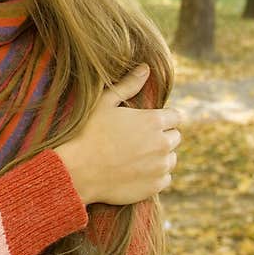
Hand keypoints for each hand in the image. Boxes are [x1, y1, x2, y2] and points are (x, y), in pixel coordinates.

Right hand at [54, 64, 180, 205]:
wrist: (77, 171)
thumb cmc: (88, 134)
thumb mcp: (104, 103)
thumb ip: (128, 85)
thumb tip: (145, 68)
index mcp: (154, 121)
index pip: (176, 116)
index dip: (163, 118)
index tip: (148, 122)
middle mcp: (163, 144)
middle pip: (175, 137)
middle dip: (162, 136)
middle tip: (138, 140)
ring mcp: (160, 167)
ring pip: (171, 158)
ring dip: (159, 156)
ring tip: (135, 156)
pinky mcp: (155, 186)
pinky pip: (164, 178)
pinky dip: (154, 175)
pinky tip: (135, 171)